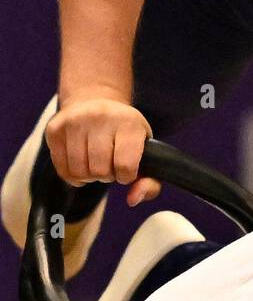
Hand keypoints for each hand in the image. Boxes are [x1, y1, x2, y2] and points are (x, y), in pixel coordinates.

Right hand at [46, 96, 160, 207]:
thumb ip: (150, 182)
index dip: (126, 176)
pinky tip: (81, 162)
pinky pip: (62, 169)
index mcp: (129, 122)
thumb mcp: (145, 151)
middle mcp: (102, 117)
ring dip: (89, 176)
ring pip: (79, 172)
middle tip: (109, 164)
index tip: (126, 168)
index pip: (125, 166)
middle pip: (100, 171)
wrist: (95, 100)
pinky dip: (73, 175)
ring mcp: (75, 120)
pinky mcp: (55, 128)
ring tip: (95, 162)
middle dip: (106, 176)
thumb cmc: (124, 133)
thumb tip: (132, 200)